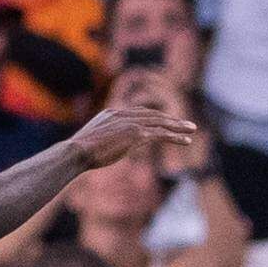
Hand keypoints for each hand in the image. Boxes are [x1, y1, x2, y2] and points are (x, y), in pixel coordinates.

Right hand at [67, 105, 196, 171]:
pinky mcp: (135, 134)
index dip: (154, 118)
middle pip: (152, 114)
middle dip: (170, 119)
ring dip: (177, 126)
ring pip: (159, 122)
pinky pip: (160, 134)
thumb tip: (100, 150)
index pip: (138, 113)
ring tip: (192, 130)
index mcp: (111, 113)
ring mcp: (129, 123)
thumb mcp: (92, 143)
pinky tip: (186, 141)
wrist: (75, 153)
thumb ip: (102, 141)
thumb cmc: (78, 154)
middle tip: (186, 124)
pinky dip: (175, 137)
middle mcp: (122, 114)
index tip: (165, 122)